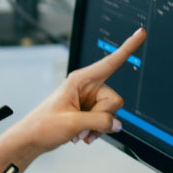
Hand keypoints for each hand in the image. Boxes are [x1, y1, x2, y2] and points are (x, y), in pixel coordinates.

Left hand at [17, 27, 145, 153]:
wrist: (31, 140)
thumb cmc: (42, 126)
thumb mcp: (71, 123)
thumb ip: (99, 121)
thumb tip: (117, 123)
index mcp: (80, 80)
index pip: (110, 62)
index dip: (128, 47)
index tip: (141, 32)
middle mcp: (87, 87)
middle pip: (114, 101)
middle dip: (102, 118)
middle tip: (82, 126)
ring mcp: (89, 100)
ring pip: (111, 114)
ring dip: (97, 127)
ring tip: (78, 132)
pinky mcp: (89, 112)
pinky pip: (106, 122)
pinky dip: (96, 131)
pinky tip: (81, 135)